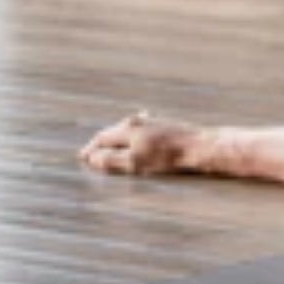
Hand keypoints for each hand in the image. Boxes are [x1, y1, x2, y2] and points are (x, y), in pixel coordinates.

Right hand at [79, 111, 200, 175]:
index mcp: (127, 128)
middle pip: (114, 132)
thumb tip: (91, 158)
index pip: (102, 138)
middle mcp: (138, 121)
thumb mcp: (135, 162)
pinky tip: (139, 132)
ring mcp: (153, 122)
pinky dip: (133, 135)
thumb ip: (111, 160)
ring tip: (110, 144)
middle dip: (102, 143)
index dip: (91, 149)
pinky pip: (142, 129)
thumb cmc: (167, 156)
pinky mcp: (166, 126)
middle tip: (92, 152)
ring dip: (117, 138)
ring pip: (128, 129)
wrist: (200, 147)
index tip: (83, 157)